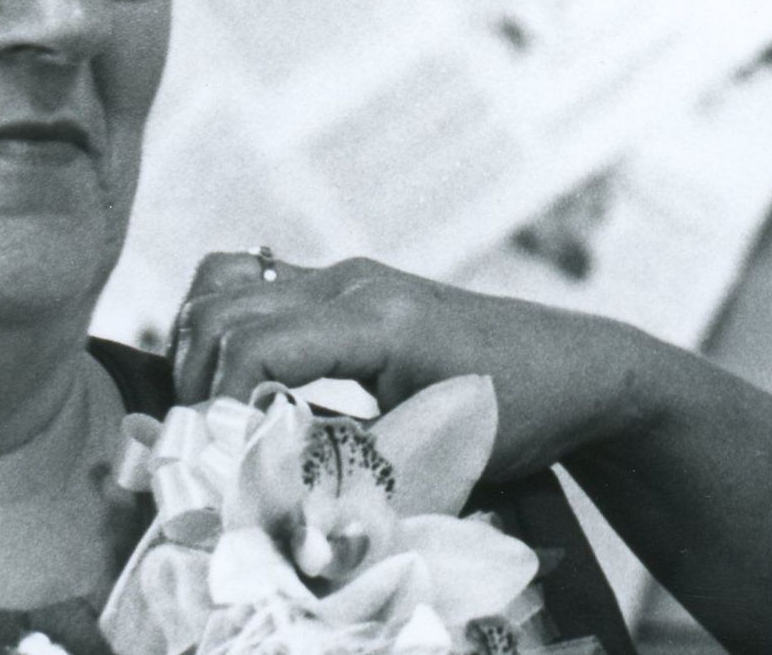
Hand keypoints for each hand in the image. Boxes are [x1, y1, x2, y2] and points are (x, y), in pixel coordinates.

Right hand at [168, 252, 665, 481]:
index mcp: (378, 321)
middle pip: (222, 310)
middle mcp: (353, 283)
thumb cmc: (518, 416)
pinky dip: (221, 321)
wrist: (577, 369)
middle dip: (193, 380)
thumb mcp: (435, 459)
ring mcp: (347, 275)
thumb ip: (345, 474)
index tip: (218, 464)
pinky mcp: (346, 283)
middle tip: (205, 447)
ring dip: (197, 344)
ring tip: (209, 412)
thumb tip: (257, 497)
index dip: (215, 410)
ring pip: (225, 281)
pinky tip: (231, 378)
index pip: (253, 347)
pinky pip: (253, 279)